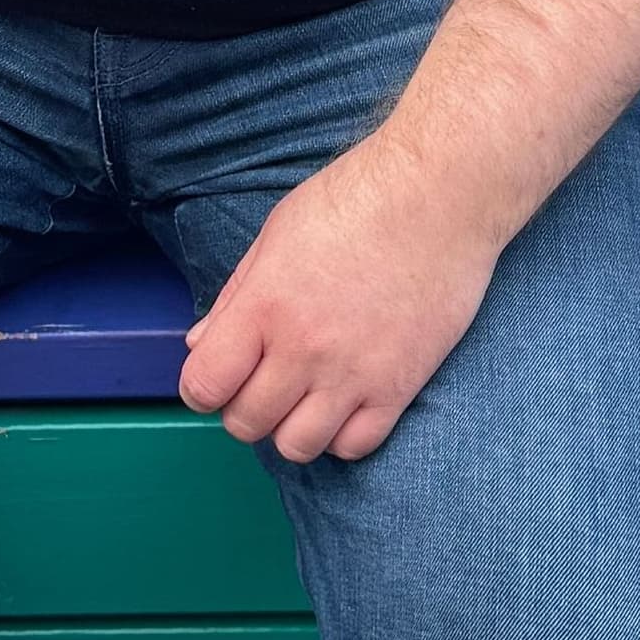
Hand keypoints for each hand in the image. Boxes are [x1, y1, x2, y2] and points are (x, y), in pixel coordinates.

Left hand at [179, 140, 504, 464]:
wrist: (440, 193)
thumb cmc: (356, 199)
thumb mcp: (277, 234)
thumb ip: (235, 295)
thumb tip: (200, 344)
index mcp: (265, 304)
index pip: (204, 385)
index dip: (202, 387)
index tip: (218, 376)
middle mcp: (303, 348)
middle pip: (246, 423)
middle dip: (244, 407)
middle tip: (264, 378)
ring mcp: (353, 373)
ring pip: (297, 446)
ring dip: (290, 427)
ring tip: (303, 394)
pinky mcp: (399, 386)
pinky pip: (355, 446)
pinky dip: (341, 433)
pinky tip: (344, 400)